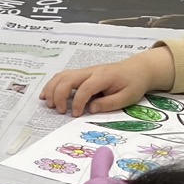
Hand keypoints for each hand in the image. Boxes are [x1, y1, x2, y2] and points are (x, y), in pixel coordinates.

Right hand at [39, 46, 174, 115]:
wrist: (137, 69)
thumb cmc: (133, 84)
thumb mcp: (128, 97)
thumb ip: (109, 103)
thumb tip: (91, 109)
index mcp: (103, 77)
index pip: (85, 88)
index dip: (78, 103)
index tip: (76, 115)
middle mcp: (90, 72)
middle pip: (67, 79)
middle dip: (59, 95)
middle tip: (60, 111)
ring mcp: (84, 71)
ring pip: (61, 76)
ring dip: (52, 89)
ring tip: (49, 104)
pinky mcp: (81, 73)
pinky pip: (62, 76)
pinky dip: (52, 85)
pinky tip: (46, 95)